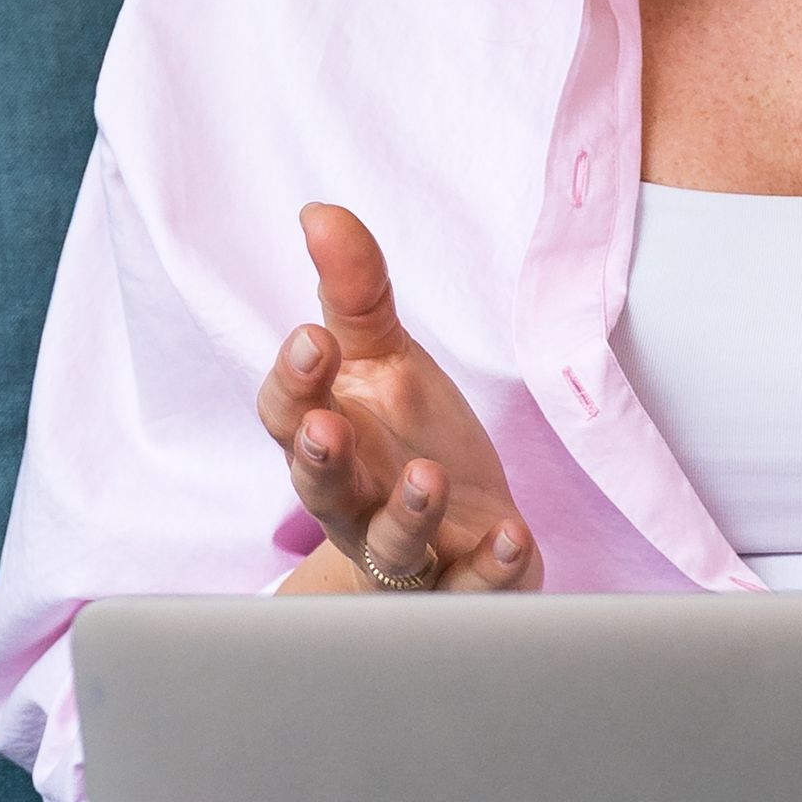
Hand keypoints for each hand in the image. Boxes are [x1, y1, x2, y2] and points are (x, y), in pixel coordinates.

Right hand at [262, 201, 539, 593]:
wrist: (452, 539)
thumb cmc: (400, 442)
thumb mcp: (383, 360)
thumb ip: (354, 292)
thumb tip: (319, 212)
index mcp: (327, 437)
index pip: (289, 412)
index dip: (295, 380)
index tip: (313, 339)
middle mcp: (352, 501)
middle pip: (322, 487)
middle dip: (320, 460)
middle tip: (325, 429)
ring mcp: (405, 551)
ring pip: (391, 544)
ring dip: (407, 513)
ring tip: (430, 474)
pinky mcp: (461, 587)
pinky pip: (470, 590)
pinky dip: (489, 569)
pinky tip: (512, 536)